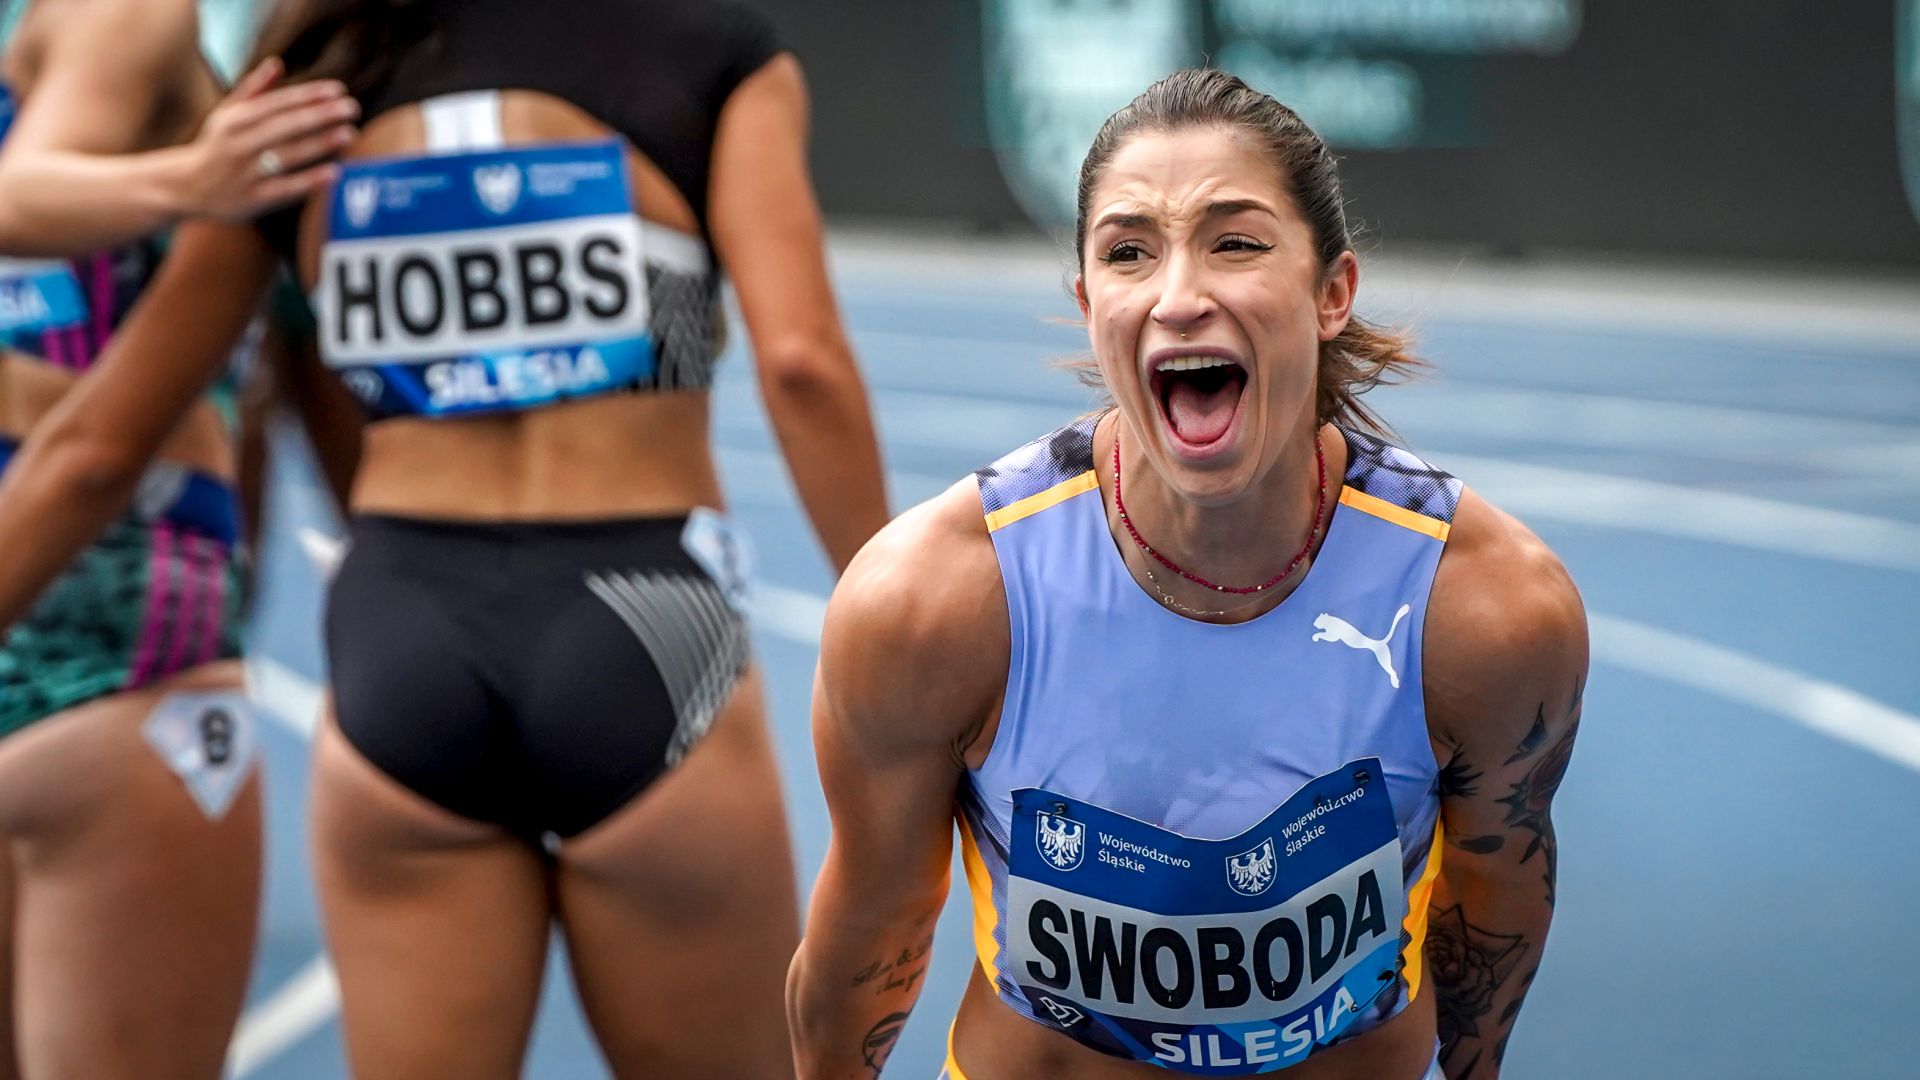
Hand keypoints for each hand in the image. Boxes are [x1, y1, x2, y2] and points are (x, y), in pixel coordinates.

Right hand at [180, 58, 358, 219]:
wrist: (185, 188)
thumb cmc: (216, 146)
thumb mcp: (227, 115)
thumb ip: (254, 90)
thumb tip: (278, 63)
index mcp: (234, 120)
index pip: (277, 103)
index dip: (308, 95)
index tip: (338, 90)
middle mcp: (238, 143)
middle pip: (285, 126)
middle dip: (320, 116)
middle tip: (352, 108)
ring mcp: (245, 172)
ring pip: (287, 155)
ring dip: (320, 144)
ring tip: (350, 134)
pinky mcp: (253, 199)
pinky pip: (285, 189)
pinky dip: (309, 181)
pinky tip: (335, 172)